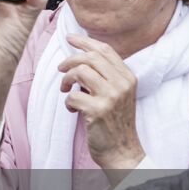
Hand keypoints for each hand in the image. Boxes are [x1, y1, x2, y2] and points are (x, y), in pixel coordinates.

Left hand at [59, 35, 145, 170]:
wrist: (123, 151)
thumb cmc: (115, 121)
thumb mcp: (118, 94)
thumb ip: (106, 76)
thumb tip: (80, 57)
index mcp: (128, 77)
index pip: (105, 50)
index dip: (85, 41)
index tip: (69, 38)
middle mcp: (122, 84)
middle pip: (90, 57)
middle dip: (70, 60)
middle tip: (60, 69)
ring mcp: (111, 97)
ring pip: (80, 72)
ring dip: (66, 80)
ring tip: (65, 89)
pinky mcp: (98, 111)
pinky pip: (73, 96)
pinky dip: (67, 102)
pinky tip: (71, 109)